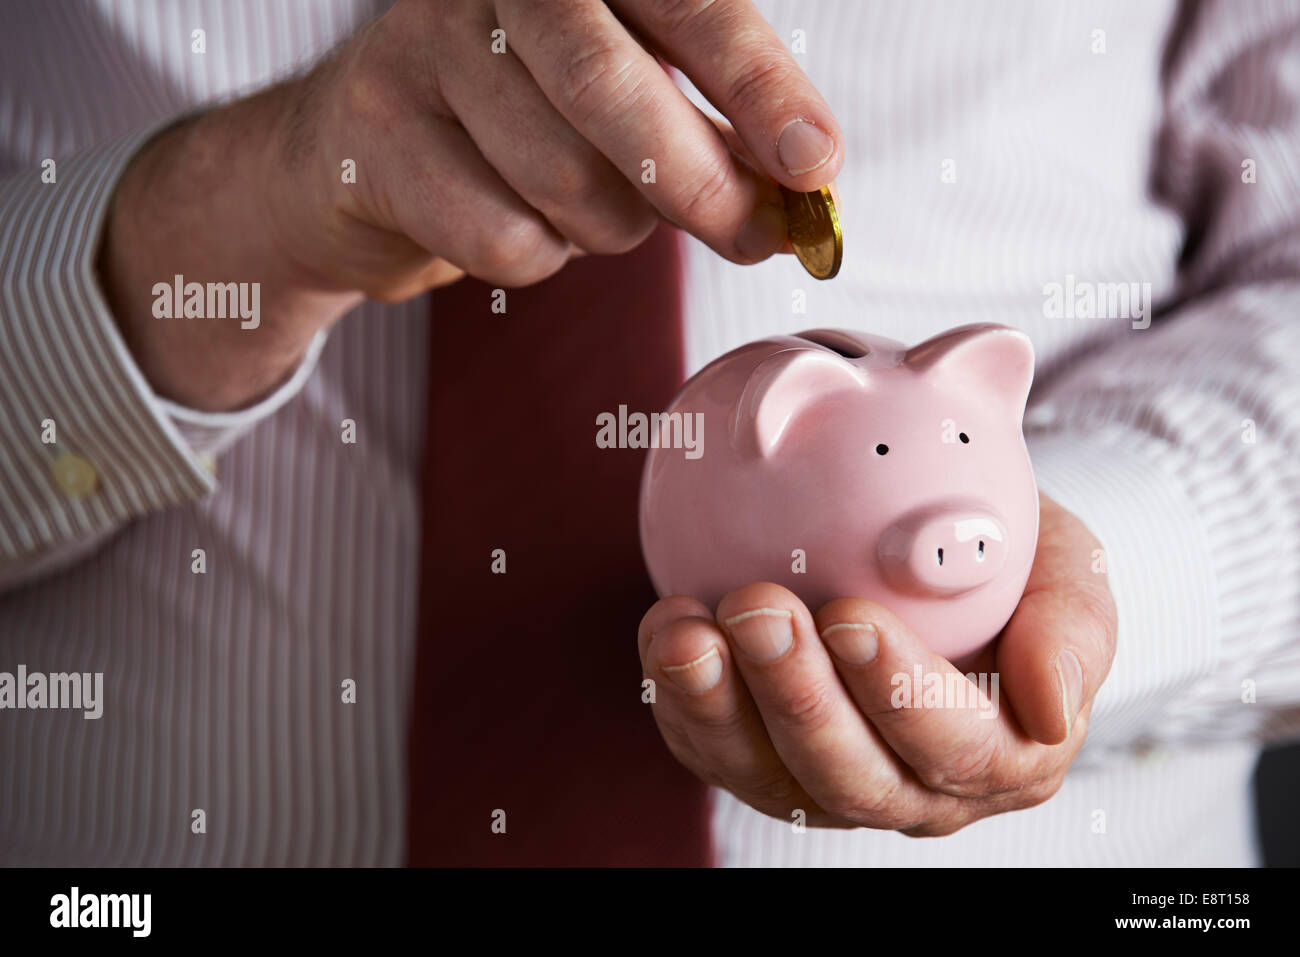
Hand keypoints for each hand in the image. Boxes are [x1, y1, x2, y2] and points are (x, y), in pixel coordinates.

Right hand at [101, 0, 842, 409]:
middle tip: (749, 237)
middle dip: (697, 182)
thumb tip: (801, 188)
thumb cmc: (521, 125)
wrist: (362, 156)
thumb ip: (711, 131)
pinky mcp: (375, 135)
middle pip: (613, 91)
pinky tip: (522, 227)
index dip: (758, 87)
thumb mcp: (627, 106)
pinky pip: (502, 235)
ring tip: (594, 213)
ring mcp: (421, 50)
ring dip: (608, 228)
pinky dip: (540, 258)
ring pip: (563, 180)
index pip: (688, 8)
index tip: (814, 163)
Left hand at [638, 492, 1117, 834]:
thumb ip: (1074, 630)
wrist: (937, 552)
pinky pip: (711, 749)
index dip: (900, 694)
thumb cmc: (1013, 563)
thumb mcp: (1070, 571)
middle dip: (800, 699)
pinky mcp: (760, 760)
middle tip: (762, 611)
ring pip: (770, 776)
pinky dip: (679, 695)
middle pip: (853, 777)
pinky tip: (669, 630)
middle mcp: (916, 789)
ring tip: (690, 632)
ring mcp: (831, 782)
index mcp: (1005, 757)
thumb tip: (1052, 706)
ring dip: (721, 706)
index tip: (851, 618)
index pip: (956, 748)